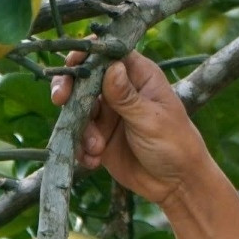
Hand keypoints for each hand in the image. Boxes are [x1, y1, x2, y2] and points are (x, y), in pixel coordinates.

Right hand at [50, 49, 212, 208]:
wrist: (178, 185)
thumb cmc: (176, 145)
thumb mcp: (151, 120)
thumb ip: (127, 96)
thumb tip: (112, 66)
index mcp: (139, 76)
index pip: (108, 53)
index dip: (87, 54)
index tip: (71, 65)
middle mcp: (121, 90)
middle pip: (84, 78)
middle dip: (70, 88)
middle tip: (61, 100)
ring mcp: (109, 113)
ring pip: (78, 108)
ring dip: (81, 128)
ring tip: (97, 148)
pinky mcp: (100, 136)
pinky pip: (79, 135)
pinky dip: (81, 147)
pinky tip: (93, 160)